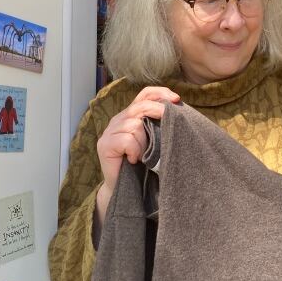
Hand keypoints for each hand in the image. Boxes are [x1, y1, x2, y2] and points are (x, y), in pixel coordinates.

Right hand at [94, 86, 179, 219]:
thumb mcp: (153, 140)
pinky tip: (133, 160)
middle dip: (158, 112)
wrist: (124, 188)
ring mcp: (109, 131)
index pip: (144, 94)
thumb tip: (177, 112)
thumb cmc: (142, 165)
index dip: (160, 93)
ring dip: (144, 142)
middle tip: (168, 125)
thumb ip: (157, 125)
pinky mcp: (104, 144)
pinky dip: (134, 151)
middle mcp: (118, 119)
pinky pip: (127, 140)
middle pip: (141, 106)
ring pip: (135, 125)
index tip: (177, 99)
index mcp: (130, 115)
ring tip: (142, 156)